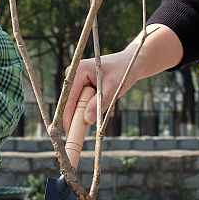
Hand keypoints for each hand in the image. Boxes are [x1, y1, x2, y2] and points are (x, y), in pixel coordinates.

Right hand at [62, 25, 181, 131]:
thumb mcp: (113, 88)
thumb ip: (99, 104)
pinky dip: (86, 109)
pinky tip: (96, 108)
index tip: (70, 135)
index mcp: (79, 70)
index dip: (69, 118)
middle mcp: (73, 73)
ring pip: (74, 103)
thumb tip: (87, 120)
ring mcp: (75, 79)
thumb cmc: (123, 72)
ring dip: (83, 112)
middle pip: (69, 102)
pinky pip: (79, 101)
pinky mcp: (79, 84)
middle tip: (80, 136)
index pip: (70, 99)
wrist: (129, 64)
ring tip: (99, 110)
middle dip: (75, 117)